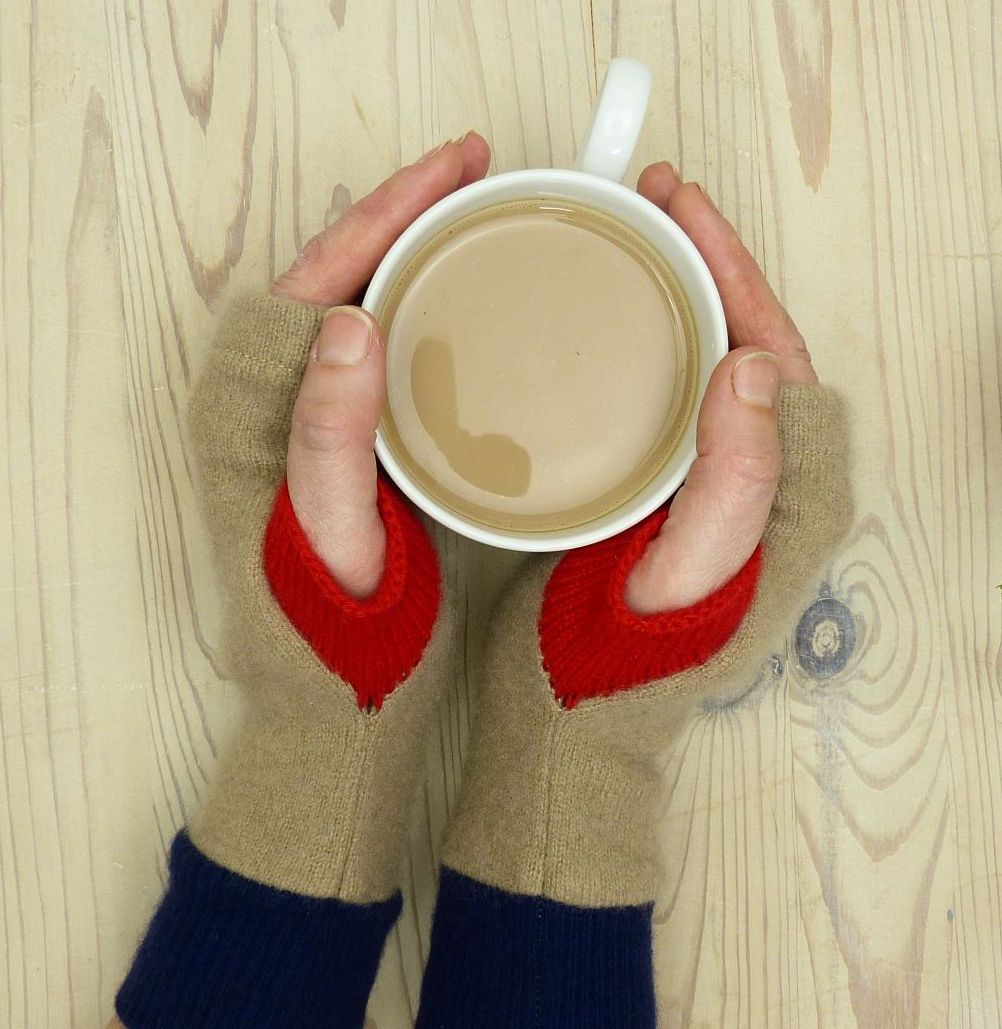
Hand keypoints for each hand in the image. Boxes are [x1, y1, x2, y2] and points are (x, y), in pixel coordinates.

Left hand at [271, 133, 491, 598]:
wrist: (334, 651)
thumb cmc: (326, 592)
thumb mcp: (326, 514)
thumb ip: (328, 427)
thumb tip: (352, 319)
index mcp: (265, 389)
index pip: (328, 269)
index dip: (390, 210)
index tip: (453, 165)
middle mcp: (289, 382)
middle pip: (346, 267)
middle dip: (408, 210)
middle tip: (475, 170)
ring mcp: (326, 400)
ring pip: (368, 296)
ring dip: (417, 246)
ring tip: (471, 209)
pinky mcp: (360, 423)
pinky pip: (390, 339)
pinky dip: (425, 299)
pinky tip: (461, 291)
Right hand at [625, 163, 818, 613]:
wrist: (592, 685)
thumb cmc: (646, 637)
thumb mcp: (701, 562)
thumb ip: (740, 476)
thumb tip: (754, 362)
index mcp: (784, 478)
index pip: (772, 347)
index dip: (733, 269)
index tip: (687, 211)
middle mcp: (749, 463)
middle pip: (738, 336)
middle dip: (703, 262)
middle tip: (656, 202)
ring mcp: (698, 466)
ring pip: (698, 354)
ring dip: (671, 291)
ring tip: (633, 238)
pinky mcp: (653, 476)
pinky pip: (658, 386)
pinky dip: (637, 338)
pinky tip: (607, 320)